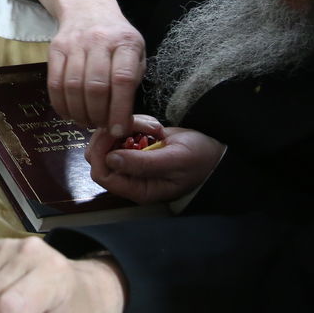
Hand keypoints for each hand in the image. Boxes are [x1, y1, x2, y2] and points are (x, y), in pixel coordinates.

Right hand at [40, 0, 144, 134]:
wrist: (88, 9)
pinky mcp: (55, 48)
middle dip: (98, 115)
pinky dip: (60, 104)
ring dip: (79, 112)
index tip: (119, 130)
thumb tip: (121, 117)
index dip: (120, 109)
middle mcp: (100, 40)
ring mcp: (75, 43)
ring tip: (86, 122)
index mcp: (126, 43)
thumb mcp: (136, 53)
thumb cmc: (117, 39)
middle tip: (101, 127)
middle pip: (95, 86)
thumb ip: (132, 81)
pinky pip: (54, 82)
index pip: (122, 79)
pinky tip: (69, 114)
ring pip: (73, 86)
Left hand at [86, 116, 225, 203]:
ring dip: (125, 127)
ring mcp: (131, 161)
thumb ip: (143, 163)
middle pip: (98, 156)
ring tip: (153, 127)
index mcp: (139, 189)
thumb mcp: (175, 160)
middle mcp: (131, 178)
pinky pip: (120, 131)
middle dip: (112, 135)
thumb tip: (110, 159)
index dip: (102, 152)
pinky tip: (154, 126)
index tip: (116, 132)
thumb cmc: (200, 160)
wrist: (215, 150)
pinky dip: (133, 123)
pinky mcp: (134, 145)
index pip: (102, 175)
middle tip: (135, 124)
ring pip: (107, 141)